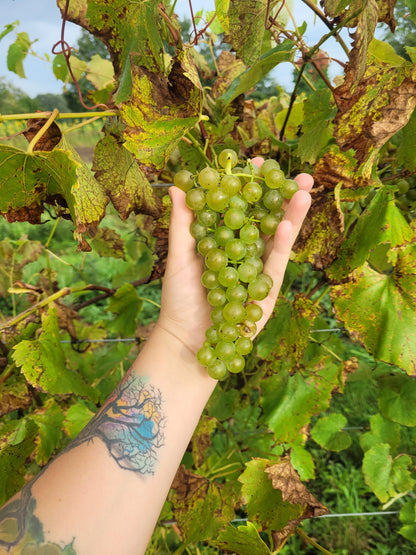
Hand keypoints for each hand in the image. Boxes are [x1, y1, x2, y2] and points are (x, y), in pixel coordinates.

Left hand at [157, 171, 312, 356]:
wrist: (187, 337)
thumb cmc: (178, 297)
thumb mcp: (179, 255)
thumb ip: (183, 223)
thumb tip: (178, 187)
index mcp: (225, 239)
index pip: (242, 206)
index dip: (251, 185)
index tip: (257, 160)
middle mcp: (245, 251)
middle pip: (267, 218)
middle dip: (283, 195)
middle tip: (299, 173)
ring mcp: (258, 269)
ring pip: (279, 237)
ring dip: (292, 214)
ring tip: (304, 190)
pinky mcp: (267, 289)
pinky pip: (276, 263)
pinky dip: (283, 244)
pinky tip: (288, 222)